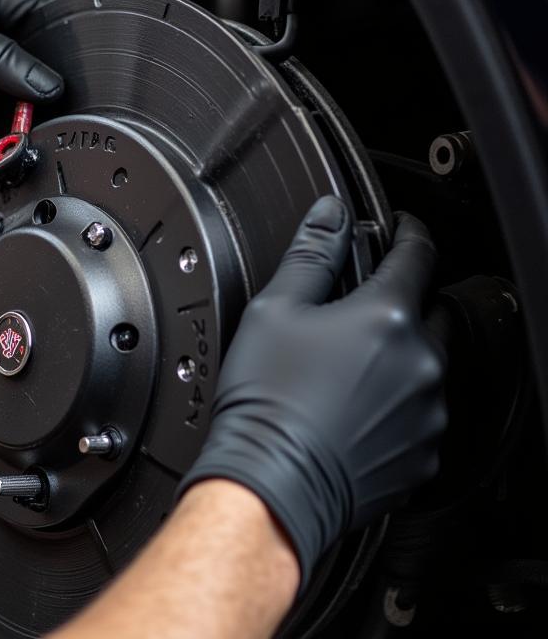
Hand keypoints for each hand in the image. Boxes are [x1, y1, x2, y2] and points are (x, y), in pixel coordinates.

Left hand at [0, 0, 62, 200]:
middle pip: (40, 61)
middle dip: (54, 75)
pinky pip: (12, 139)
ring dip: (40, 112)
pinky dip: (21, 142)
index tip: (82, 46)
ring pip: (32, 103)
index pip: (36, 10)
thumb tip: (46, 81)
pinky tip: (21, 137)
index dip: (60, 27)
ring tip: (40, 114)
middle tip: (61, 87)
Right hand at [177, 196, 445, 590]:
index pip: (418, 254)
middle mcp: (421, 363)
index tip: (400, 229)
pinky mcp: (425, 455)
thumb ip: (311, 253)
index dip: (407, 232)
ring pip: (430, 364)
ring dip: (402, 354)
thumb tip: (330, 215)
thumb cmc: (269, 402)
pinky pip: (423, 413)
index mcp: (387, 317)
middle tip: (359, 308)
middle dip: (404, 299)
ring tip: (348, 367)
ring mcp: (428, 413)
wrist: (273, 484)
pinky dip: (399, 403)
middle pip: (432, 309)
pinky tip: (355, 407)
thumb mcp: (275, 309)